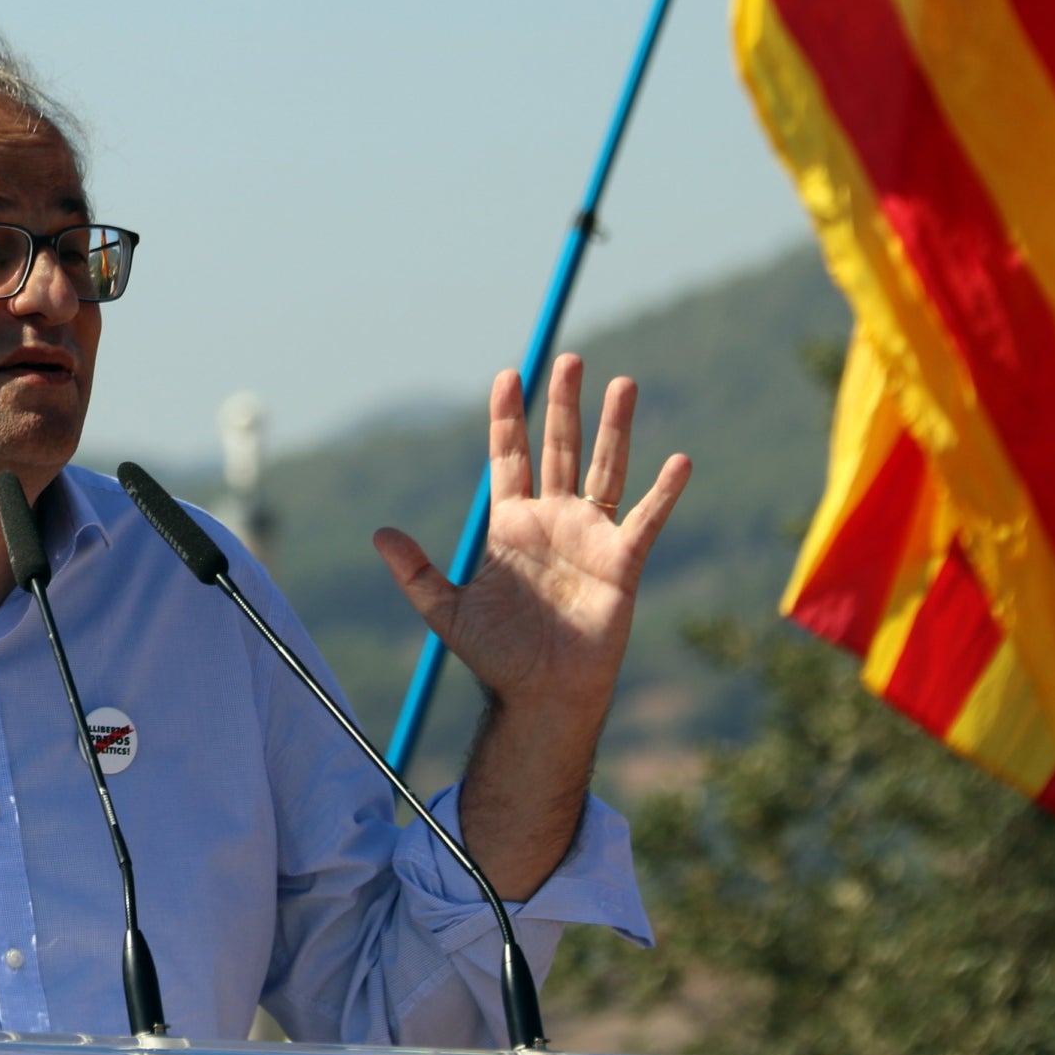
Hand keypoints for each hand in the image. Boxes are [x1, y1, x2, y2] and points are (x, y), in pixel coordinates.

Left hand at [371, 352, 689, 895]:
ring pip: (605, 469)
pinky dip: (663, 491)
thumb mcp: (444, 611)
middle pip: (559, 449)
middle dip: (563, 405)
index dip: (508, 416)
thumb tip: (377, 532)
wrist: (540, 695)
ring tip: (622, 383)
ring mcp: (589, 537)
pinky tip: (677, 459)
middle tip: (570, 359)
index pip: (509, 457)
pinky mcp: (621, 562)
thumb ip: (414, 571)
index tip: (508, 374)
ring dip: (614, 428)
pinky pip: (645, 519)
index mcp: (510, 525)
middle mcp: (552, 521)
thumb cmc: (496, 657)